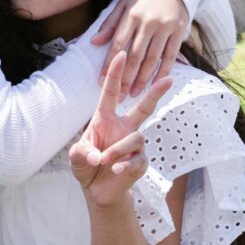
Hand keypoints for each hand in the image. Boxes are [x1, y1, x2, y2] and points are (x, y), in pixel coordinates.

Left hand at [67, 48, 172, 207]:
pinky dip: (124, 166)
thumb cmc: (86, 165)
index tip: (121, 54)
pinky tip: (115, 172)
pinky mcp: (140, 162)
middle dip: (155, 93)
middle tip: (168, 79)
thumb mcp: (76, 158)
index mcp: (105, 120)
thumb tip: (98, 156)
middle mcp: (123, 128)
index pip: (111, 93)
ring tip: (104, 161)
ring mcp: (134, 145)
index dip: (116, 74)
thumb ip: (81, 153)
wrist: (97, 190)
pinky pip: (138, 159)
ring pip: (136, 138)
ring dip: (118, 150)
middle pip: (143, 108)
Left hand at [91, 0, 191, 88]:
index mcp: (131, 15)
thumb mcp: (124, 3)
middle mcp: (148, 22)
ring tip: (134, 94)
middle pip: (134, 56)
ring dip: (142, 79)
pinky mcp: (179, 31)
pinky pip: (170, 56)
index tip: (101, 81)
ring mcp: (165, 27)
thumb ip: (110, 23)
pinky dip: (163, 72)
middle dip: (126, 78)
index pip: (118, 44)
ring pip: (152, 58)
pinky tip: (156, 84)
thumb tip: (94, 42)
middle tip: (119, 96)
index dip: (109, 64)